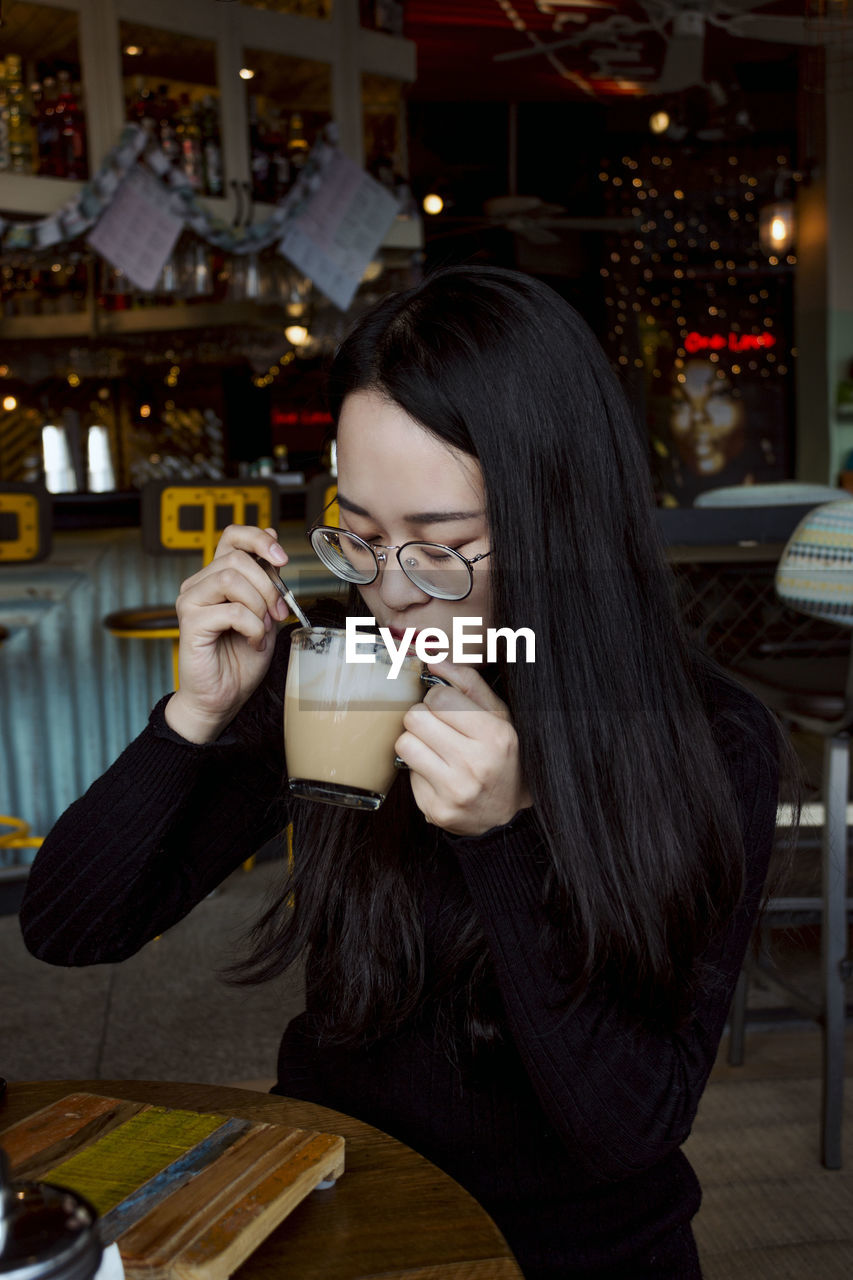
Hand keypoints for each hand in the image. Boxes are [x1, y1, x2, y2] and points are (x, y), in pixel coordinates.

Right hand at [165, 525, 291, 742]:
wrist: (223, 696)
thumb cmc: (241, 658)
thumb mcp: (266, 613)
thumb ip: (267, 581)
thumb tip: (274, 545)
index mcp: (217, 576)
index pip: (233, 536)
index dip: (258, 539)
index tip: (281, 560)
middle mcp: (200, 584)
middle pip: (236, 559)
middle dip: (268, 585)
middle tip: (278, 613)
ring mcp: (191, 601)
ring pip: (231, 579)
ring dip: (259, 605)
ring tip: (263, 628)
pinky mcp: (190, 622)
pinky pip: (231, 610)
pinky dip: (252, 626)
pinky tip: (253, 640)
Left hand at [394, 662, 531, 836]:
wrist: (505, 810)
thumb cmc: (501, 755)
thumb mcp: (498, 714)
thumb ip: (468, 682)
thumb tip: (433, 660)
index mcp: (495, 736)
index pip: (439, 697)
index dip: (438, 699)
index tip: (448, 709)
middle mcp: (475, 765)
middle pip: (415, 718)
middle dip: (423, 718)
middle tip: (438, 728)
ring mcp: (454, 791)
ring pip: (404, 744)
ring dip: (416, 742)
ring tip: (435, 749)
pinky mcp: (436, 810)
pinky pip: (406, 774)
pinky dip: (418, 770)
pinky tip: (437, 773)